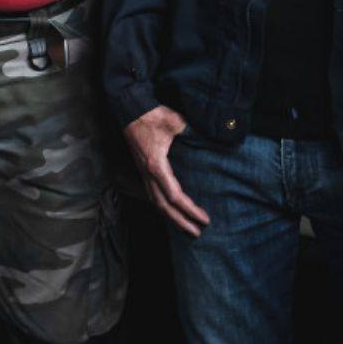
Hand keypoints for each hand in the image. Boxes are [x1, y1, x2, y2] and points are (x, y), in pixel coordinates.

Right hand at [122, 105, 208, 236]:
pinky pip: (153, 195)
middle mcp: (148, 174)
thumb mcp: (176, 123)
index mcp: (156, 165)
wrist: (130, 110)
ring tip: (186, 228)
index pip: (175, 196)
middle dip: (181, 222)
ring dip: (171, 218)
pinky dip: (164, 208)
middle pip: (164, 207)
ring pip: (156, 203)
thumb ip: (193, 134)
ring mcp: (143, 174)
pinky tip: (172, 211)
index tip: (205, 219)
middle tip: (197, 233)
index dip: (190, 210)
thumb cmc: (152, 116)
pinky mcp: (143, 171)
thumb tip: (212, 141)